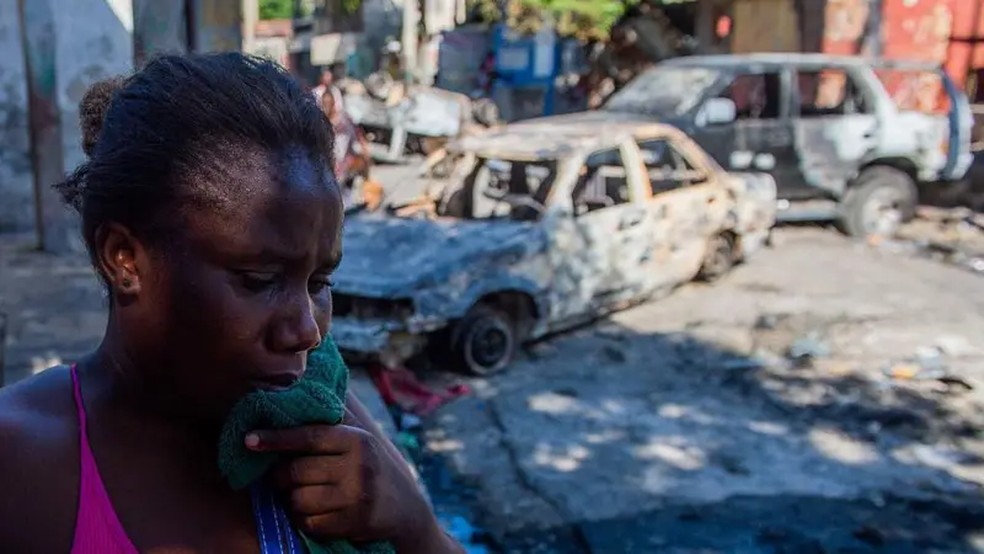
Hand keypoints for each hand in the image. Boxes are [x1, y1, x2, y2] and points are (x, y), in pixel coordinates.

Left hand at [245, 417, 458, 552]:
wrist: (404, 507)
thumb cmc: (370, 465)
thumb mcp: (358, 437)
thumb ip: (330, 417)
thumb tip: (290, 390)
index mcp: (356, 439)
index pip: (308, 436)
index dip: (276, 438)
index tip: (249, 440)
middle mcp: (358, 465)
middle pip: (295, 472)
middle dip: (280, 477)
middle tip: (282, 476)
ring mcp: (356, 496)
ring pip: (298, 500)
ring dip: (293, 500)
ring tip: (304, 494)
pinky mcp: (353, 523)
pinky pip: (308, 523)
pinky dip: (304, 519)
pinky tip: (316, 511)